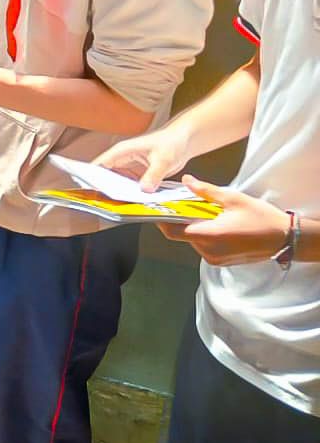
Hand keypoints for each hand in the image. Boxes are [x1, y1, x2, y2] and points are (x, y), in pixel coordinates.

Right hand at [94, 123, 193, 192]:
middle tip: (104, 202)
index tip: (88, 189)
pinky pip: (128, 186)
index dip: (91, 176)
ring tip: (118, 204)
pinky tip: (131, 201)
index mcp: (122, 151)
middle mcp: (122, 159)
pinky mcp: (136, 175)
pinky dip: (128, 194)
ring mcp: (128, 167)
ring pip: (116, 183)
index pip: (99, 164)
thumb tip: (144, 190)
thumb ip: (153, 175)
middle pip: (105, 176)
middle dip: (104, 188)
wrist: (184, 141)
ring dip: (117, 193)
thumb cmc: (172, 142)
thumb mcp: (164, 159)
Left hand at [159, 178, 290, 265]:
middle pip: (182, 235)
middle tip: (183, 204)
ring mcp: (214, 259)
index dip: (161, 220)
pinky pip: (203, 247)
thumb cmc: (261, 217)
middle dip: (180, 219)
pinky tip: (214, 223)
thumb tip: (186, 181)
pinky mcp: (220, 261)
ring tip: (204, 212)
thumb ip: (206, 191)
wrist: (284, 238)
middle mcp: (208, 251)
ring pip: (192, 240)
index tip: (157, 208)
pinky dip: (203, 234)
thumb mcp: (233, 199)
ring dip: (193, 227)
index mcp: (209, 235)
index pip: (173, 230)